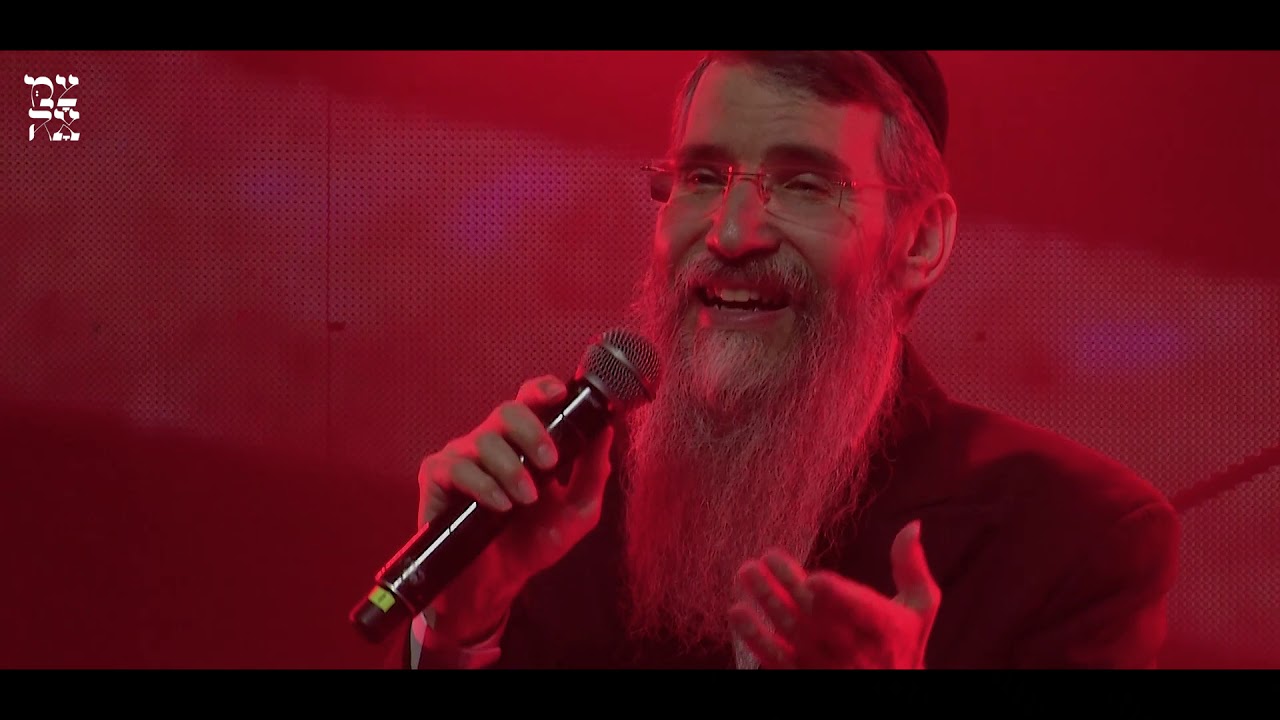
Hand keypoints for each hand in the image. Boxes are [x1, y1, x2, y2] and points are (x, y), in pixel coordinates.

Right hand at [416, 375, 614, 642]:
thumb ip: (593, 473)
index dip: (541, 389)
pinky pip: (456, 467)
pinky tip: (498, 506)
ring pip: (484, 440)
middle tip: (550, 463)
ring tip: (525, 501)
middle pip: (507, 410)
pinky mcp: (438, 478)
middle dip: (532, 432)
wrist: (497, 583)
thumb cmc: (533, 542)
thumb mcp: (577, 512)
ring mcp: (463, 457)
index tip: (558, 393)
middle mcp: (493, 442)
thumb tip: (606, 431)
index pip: (530, 401)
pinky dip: (482, 485)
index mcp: (524, 443)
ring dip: (512, 469)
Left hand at [728, 521, 940, 668]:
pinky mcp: (802, 673)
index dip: (836, 597)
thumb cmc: (902, 643)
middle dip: (786, 585)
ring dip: (764, 601)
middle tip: (763, 558)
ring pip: (788, 630)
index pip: (857, 611)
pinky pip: (774, 656)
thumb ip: (911, 567)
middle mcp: (850, 646)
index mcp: (881, 626)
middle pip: (813, 613)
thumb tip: (911, 525)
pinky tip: (736, 612)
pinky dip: (754, 636)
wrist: (889, 692)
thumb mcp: (919, 607)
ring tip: (745, 573)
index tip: (814, 578)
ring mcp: (823, 662)